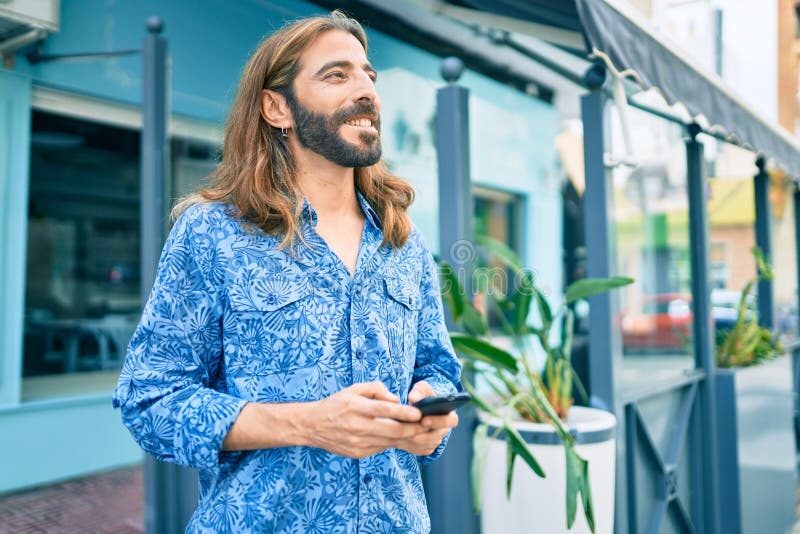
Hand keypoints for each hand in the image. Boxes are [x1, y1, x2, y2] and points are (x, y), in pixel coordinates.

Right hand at [303, 382, 428, 458]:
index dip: (403, 413)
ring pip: (388, 441)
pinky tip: (401, 437)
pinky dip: (392, 442)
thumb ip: (376, 389)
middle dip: (412, 429)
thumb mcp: (354, 389)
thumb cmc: (337, 404)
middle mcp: (356, 426)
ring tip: (419, 431)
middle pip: (391, 430)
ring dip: (406, 437)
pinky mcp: (357, 453)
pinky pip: (380, 447)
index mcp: (355, 407)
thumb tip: (395, 399)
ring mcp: (356, 442)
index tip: (418, 413)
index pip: (383, 410)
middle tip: (427, 425)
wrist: (312, 425)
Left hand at [398, 381, 459, 455]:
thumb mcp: (422, 389)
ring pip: (426, 445)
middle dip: (422, 435)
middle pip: (437, 437)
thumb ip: (419, 391)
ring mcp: (435, 440)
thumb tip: (413, 398)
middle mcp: (444, 430)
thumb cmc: (422, 396)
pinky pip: (418, 450)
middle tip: (409, 430)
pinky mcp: (426, 448)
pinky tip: (398, 439)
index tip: (424, 420)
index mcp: (448, 414)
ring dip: (413, 441)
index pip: (452, 421)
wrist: (415, 408)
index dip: (439, 422)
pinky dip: (408, 446)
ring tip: (399, 435)